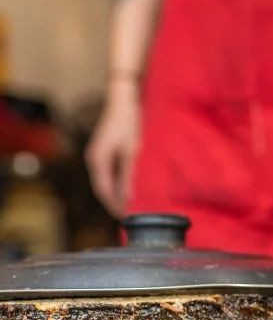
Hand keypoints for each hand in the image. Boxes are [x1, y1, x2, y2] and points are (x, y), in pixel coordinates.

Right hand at [86, 80, 140, 217]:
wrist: (123, 100)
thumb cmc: (129, 124)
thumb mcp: (132, 151)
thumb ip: (129, 175)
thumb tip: (128, 198)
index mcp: (98, 160)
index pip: (104, 191)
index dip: (114, 206)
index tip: (126, 219)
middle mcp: (93, 159)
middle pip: (102, 188)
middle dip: (114, 203)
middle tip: (129, 217)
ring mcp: (97, 155)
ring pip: (104, 181)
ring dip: (115, 193)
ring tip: (130, 206)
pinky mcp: (103, 151)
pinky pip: (108, 172)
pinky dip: (116, 183)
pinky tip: (128, 188)